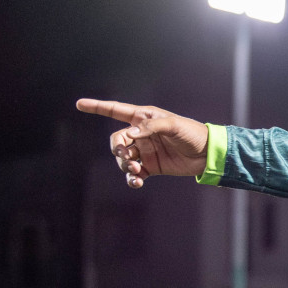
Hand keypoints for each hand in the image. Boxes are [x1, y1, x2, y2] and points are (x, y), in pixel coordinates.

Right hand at [75, 99, 210, 187]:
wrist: (208, 154)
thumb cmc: (193, 133)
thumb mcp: (174, 125)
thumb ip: (152, 127)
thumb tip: (131, 134)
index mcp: (144, 118)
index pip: (116, 111)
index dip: (98, 107)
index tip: (79, 104)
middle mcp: (141, 134)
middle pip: (117, 141)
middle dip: (117, 150)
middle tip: (126, 157)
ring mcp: (145, 151)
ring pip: (123, 159)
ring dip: (124, 165)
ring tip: (135, 171)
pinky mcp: (151, 166)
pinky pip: (135, 173)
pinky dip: (132, 178)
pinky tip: (136, 182)